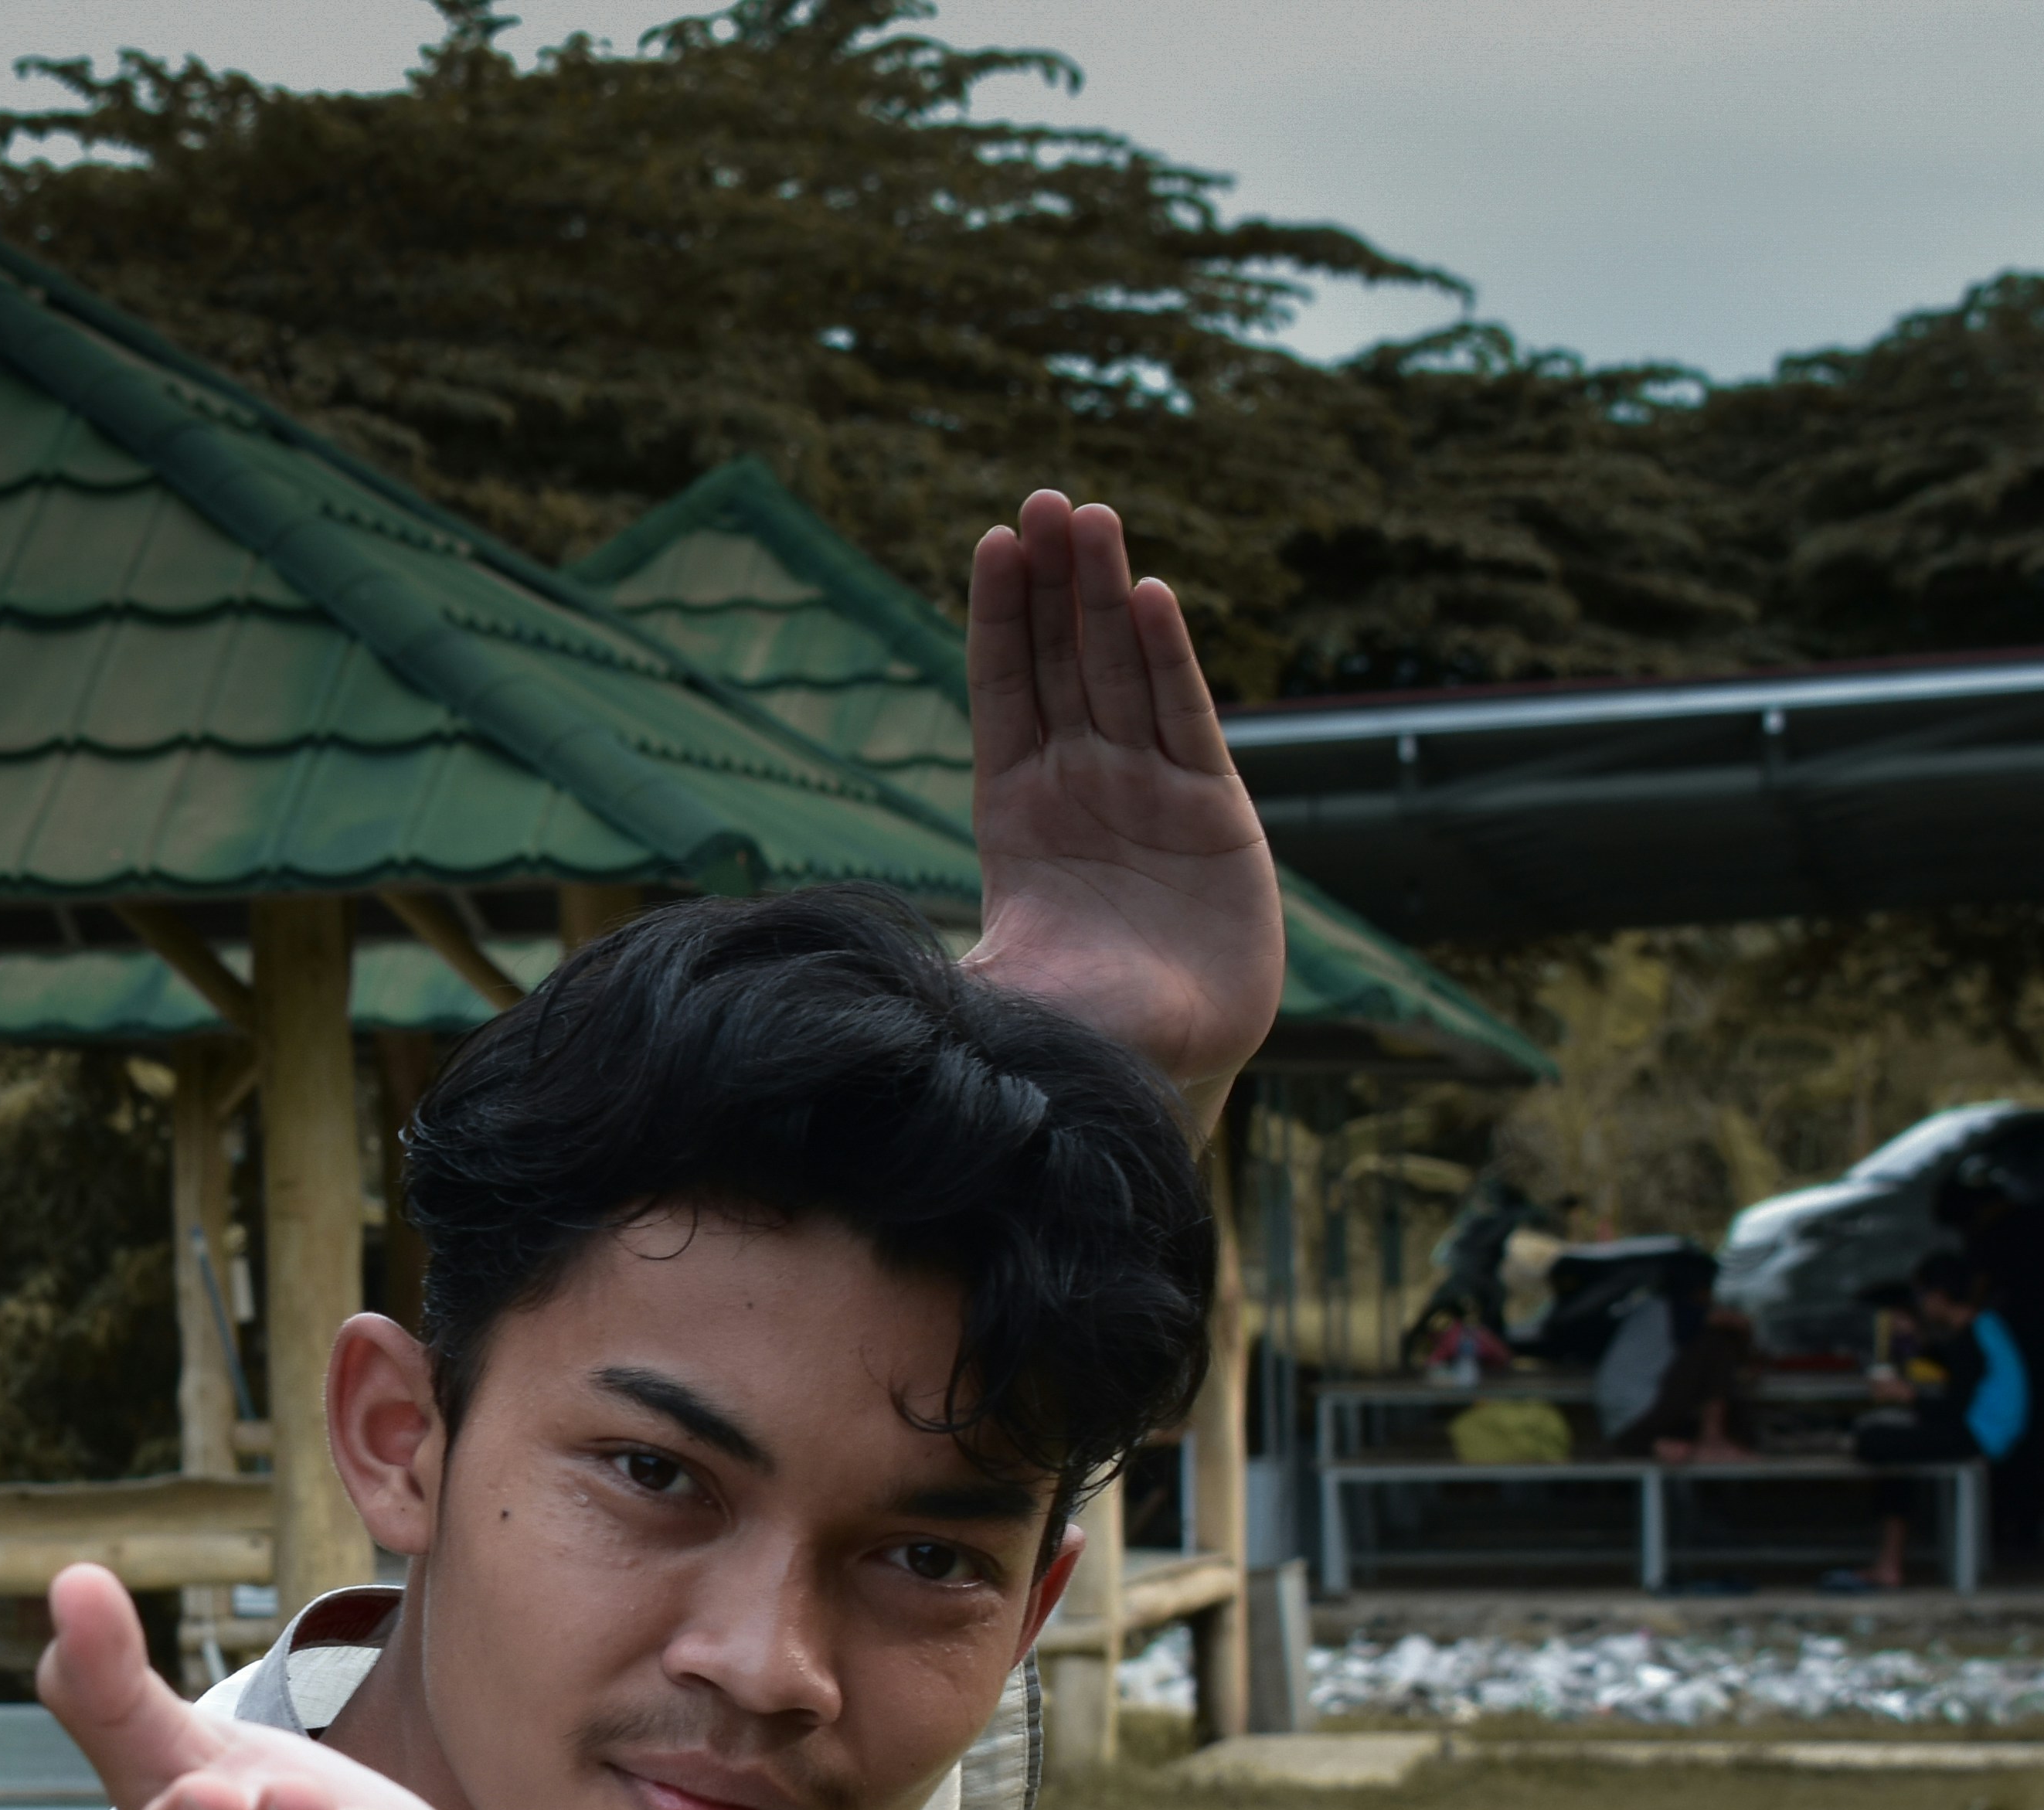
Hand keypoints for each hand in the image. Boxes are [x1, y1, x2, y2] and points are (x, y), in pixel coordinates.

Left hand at [958, 490, 1285, 1124]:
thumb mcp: (977, 988)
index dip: (1000, 620)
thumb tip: (830, 969)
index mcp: (1015, 814)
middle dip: (1052, 580)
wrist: (1153, 1076)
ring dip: (1105, 592)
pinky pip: (1186, 718)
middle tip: (1043, 499)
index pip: (1004, 693)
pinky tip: (1148, 595)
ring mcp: (1148, 792)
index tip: (991, 544)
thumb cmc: (1062, 1037)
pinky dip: (1167, 657)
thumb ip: (925, 960)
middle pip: (1064, 660)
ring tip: (1088, 516)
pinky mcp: (1213, 812)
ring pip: (1122, 670)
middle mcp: (1081, 787)